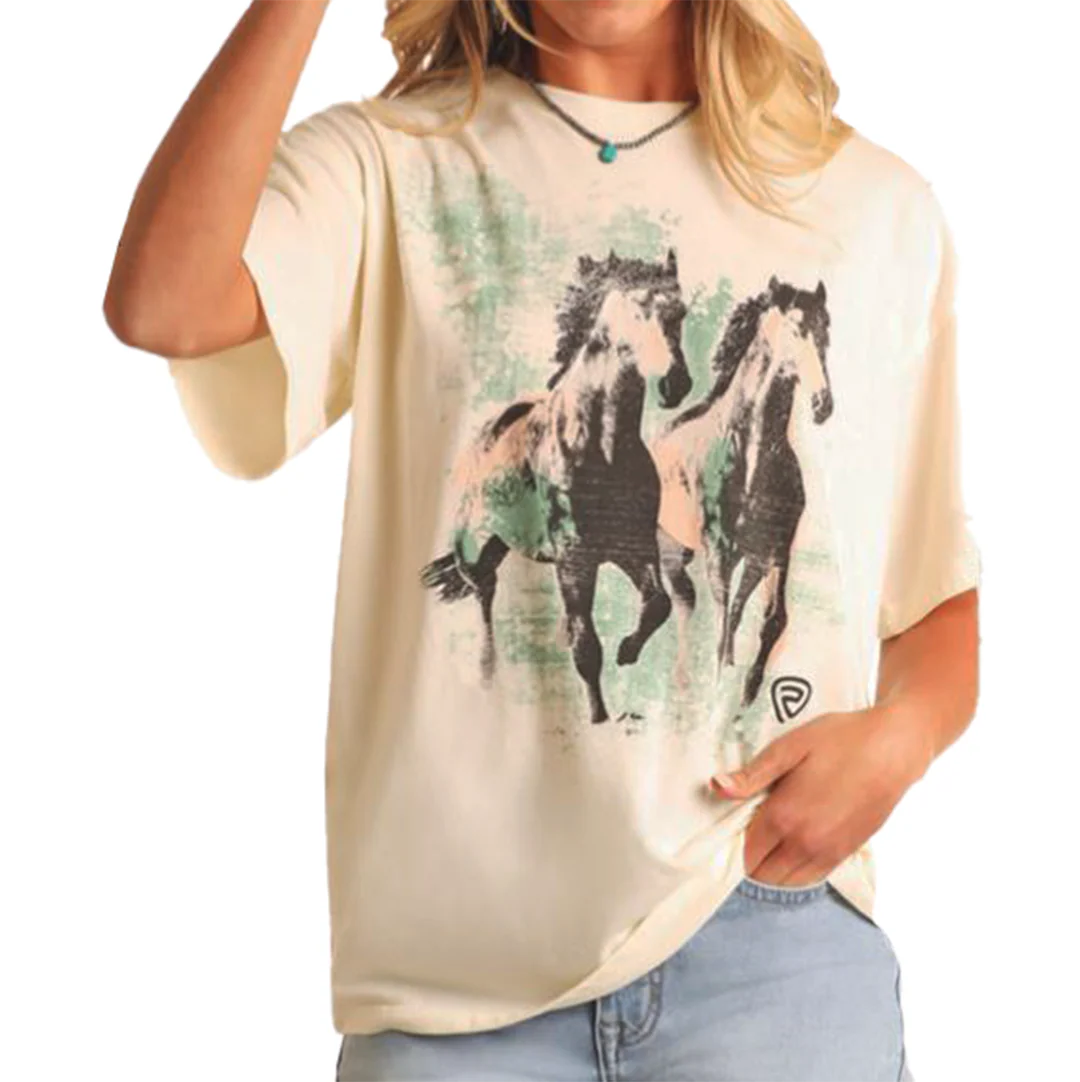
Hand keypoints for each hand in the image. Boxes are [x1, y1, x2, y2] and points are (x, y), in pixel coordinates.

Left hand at [709, 705, 932, 886]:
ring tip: (772, 836)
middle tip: (751, 829)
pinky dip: (796, 870)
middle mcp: (805, 842)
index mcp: (784, 816)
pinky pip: (812, 877)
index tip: (733, 825)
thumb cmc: (841, 740)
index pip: (745, 852)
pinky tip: (796, 843)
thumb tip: (716, 787)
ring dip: (773, 867)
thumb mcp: (790, 747)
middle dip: (750, 858)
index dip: (733, 842)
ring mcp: (829, 852)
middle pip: (763, 874)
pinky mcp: (848, 852)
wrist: (895, 748)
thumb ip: (752, 774)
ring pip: (787, 881)